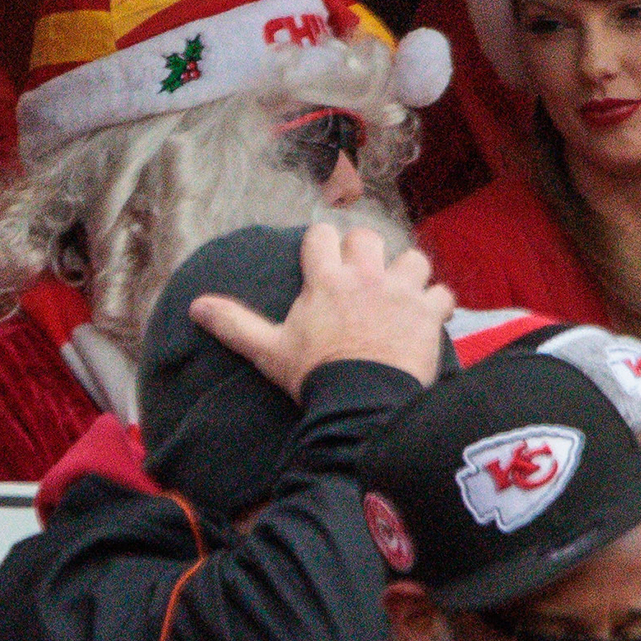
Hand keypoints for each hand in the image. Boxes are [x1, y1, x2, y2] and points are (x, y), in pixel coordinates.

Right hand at [188, 223, 455, 401]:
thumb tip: (196, 306)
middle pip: (368, 238)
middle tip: (362, 275)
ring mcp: (401, 292)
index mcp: (326, 280)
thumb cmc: (314, 376)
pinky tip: (431, 317)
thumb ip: (235, 325)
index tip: (325, 257)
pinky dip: (439, 305)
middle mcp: (365, 277)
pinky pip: (443, 295)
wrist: (361, 404)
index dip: (323, 244)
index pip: (322, 236)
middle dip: (365, 251)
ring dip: (408, 273)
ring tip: (401, 292)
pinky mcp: (428, 314)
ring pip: (413, 259)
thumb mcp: (269, 351)